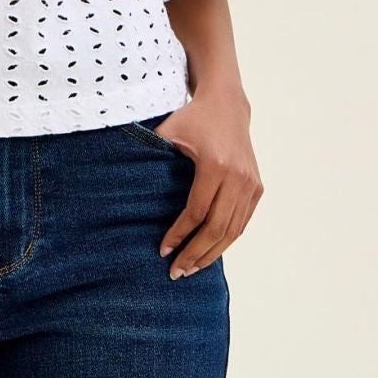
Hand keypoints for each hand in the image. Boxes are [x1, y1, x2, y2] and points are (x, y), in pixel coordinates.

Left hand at [154, 85, 263, 275]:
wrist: (227, 105)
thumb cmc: (192, 119)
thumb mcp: (167, 132)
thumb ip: (148, 157)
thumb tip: (120, 188)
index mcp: (215, 165)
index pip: (196, 212)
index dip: (179, 235)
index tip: (163, 251)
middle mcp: (238, 177)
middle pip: (216, 228)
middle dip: (194, 254)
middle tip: (176, 272)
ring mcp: (251, 184)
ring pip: (232, 231)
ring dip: (211, 254)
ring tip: (191, 270)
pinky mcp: (257, 188)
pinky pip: (241, 223)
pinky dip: (225, 241)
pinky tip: (208, 254)